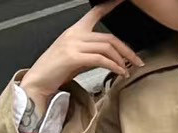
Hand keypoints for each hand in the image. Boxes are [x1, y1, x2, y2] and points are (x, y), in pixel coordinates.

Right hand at [21, 0, 143, 109]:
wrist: (40, 79)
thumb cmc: (57, 70)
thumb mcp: (78, 58)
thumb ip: (93, 53)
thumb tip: (111, 58)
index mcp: (75, 31)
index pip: (94, 13)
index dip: (109, 6)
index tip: (121, 1)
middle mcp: (75, 34)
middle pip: (109, 38)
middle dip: (127, 50)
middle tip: (137, 61)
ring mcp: (73, 44)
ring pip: (106, 47)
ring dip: (122, 60)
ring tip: (127, 71)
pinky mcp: (73, 57)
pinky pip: (100, 59)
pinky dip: (114, 66)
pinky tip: (120, 73)